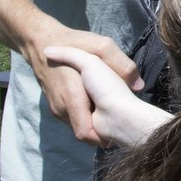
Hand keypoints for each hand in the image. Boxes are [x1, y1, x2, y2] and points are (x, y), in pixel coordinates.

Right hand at [43, 45, 166, 147]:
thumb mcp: (101, 46)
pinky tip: (93, 100)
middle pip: (85, 133)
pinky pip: (74, 117)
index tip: (119, 131)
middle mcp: (62, 108)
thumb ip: (120, 64)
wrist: (42, 43)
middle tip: (116, 117)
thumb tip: (138, 85)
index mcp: (73, 97)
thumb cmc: (73, 43)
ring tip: (104, 106)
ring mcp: (57, 109)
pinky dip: (85, 114)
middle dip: (101, 129)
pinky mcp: (56, 107)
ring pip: (79, 125)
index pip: (86, 134)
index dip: (104, 138)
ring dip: (93, 121)